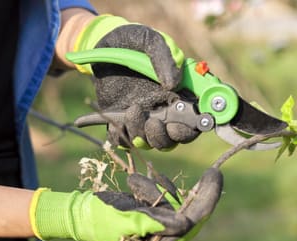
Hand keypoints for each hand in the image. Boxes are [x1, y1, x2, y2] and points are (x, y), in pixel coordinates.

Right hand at [29, 168, 222, 240]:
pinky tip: (133, 185)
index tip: (214, 180)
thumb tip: (185, 224)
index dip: (204, 205)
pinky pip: (165, 197)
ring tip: (132, 185)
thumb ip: (154, 222)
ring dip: (157, 189)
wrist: (81, 213)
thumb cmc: (99, 219)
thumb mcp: (126, 219)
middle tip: (214, 174)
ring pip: (175, 203)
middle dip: (196, 195)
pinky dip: (153, 187)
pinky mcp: (154, 215)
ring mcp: (158, 229)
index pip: (188, 229)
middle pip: (189, 216)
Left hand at [72, 15, 199, 149]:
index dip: (193, 127)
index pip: (195, 120)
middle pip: (174, 138)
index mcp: (179, 94)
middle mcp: (164, 111)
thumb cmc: (133, 41)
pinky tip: (119, 119)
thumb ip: (164, 59)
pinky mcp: (123, 123)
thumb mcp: (150, 41)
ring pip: (151, 142)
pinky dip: (123, 136)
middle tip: (153, 122)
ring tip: (132, 110)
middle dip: (165, 136)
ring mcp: (144, 119)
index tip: (181, 124)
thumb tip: (174, 85)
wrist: (101, 44)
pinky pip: (125, 142)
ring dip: (143, 134)